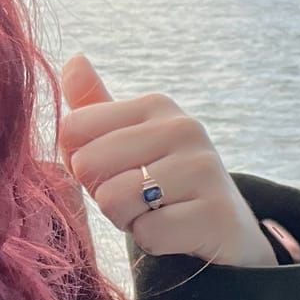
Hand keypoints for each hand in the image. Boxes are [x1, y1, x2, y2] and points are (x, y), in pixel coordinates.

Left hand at [57, 53, 297, 267]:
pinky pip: (147, 234)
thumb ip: (95, 105)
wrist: (226, 227)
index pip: (72, 129)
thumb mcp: (128, 139)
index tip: (114, 171)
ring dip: (127, 219)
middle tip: (137, 198)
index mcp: (156, 104)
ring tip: (156, 212)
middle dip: (102, 194)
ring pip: (114, 201)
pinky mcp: (215, 212)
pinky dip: (153, 241)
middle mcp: (183, 127)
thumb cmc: (163, 181)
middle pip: (88, 164)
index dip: (80, 162)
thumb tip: (73, 57)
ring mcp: (203, 168)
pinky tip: (176, 232)